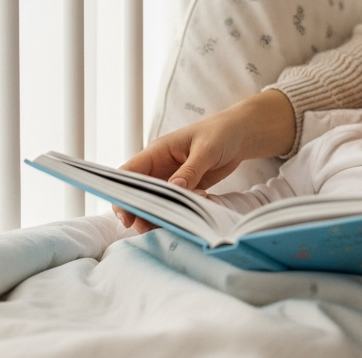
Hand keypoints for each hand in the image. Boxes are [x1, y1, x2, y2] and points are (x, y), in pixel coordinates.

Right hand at [113, 89, 294, 232]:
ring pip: (156, 202)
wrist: (240, 135)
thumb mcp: (206, 149)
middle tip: (144, 228)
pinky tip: (193, 214)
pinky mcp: (186, 188)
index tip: (125, 213)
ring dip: (160, 215)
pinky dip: (180, 213)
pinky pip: (176, 205)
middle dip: (139, 211)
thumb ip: (191, 169)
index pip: (129, 173)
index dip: (122, 193)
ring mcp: (172, 178)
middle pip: (139, 193)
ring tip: (170, 225)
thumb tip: (175, 188)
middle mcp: (160, 167)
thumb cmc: (220, 133)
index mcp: (157, 152)